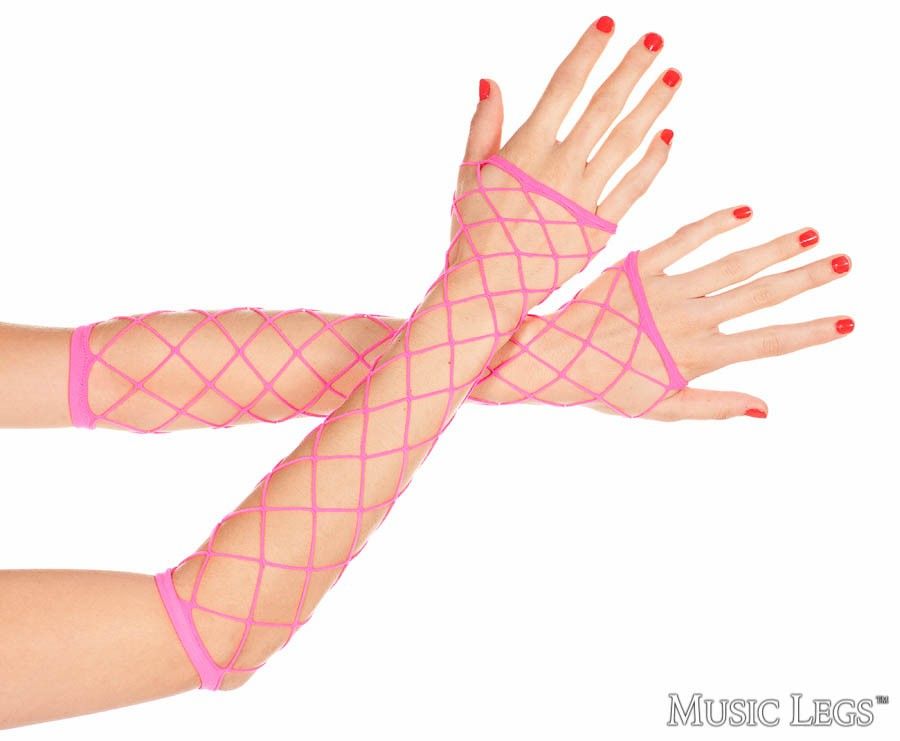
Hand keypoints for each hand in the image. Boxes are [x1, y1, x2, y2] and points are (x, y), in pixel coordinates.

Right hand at [446, 20, 678, 321]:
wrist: (489, 290)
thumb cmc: (472, 234)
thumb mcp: (468, 177)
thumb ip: (483, 129)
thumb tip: (492, 81)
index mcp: (526, 151)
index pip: (565, 87)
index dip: (588, 52)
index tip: (610, 25)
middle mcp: (560, 169)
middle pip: (604, 108)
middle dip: (632, 70)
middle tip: (656, 40)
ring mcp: (584, 199)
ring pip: (626, 143)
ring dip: (652, 106)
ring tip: (674, 75)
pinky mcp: (599, 229)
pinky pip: (633, 188)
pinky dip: (651, 162)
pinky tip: (667, 137)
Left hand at [474, 208, 853, 419]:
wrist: (549, 356)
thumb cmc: (604, 386)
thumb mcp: (658, 407)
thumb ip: (712, 406)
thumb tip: (766, 408)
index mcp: (695, 355)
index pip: (766, 342)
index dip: (810, 332)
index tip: (847, 321)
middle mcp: (687, 318)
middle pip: (758, 295)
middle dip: (806, 280)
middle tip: (845, 262)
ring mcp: (664, 289)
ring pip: (730, 264)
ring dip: (773, 249)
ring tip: (811, 235)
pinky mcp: (639, 266)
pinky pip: (684, 239)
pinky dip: (714, 224)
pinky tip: (745, 211)